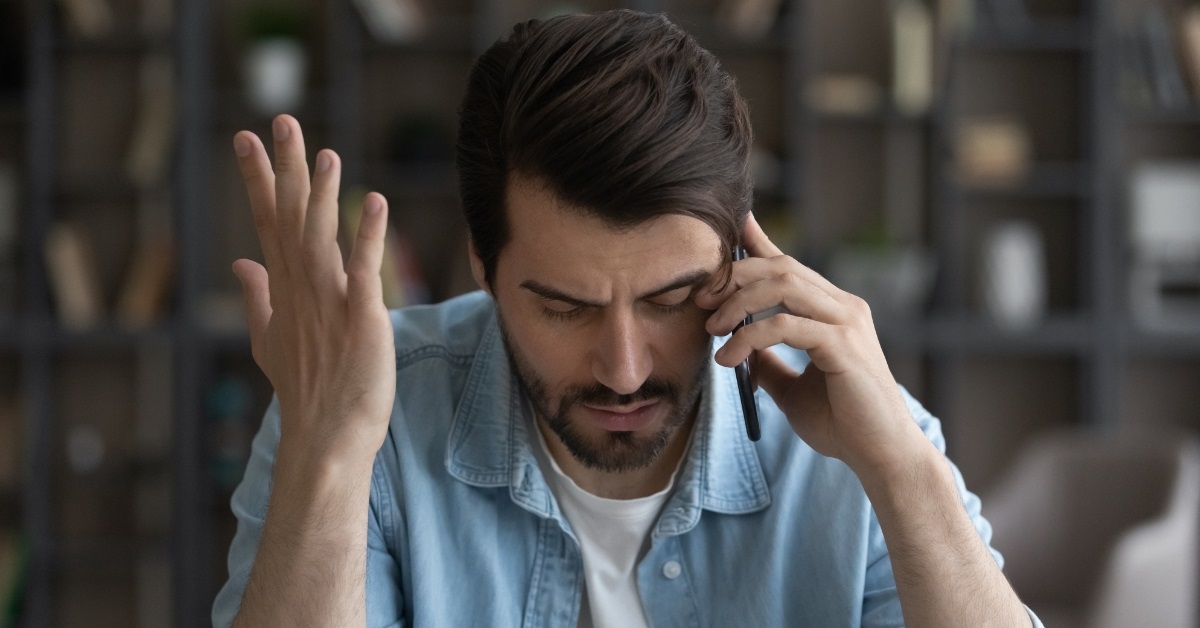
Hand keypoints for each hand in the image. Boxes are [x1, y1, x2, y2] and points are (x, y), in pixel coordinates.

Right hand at [231, 115, 395, 466]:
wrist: (326, 438)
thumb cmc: (306, 390)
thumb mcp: (270, 339)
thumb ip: (257, 297)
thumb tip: (239, 263)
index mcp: (283, 290)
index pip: (267, 223)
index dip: (259, 180)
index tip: (246, 140)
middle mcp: (301, 290)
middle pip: (290, 219)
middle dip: (284, 169)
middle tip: (280, 121)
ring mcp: (329, 303)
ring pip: (321, 237)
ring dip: (323, 195)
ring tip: (325, 153)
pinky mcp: (362, 318)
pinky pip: (364, 270)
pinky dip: (368, 236)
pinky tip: (375, 202)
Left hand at [695, 214, 928, 476]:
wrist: (880, 455)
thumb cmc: (842, 423)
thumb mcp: (791, 389)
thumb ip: (769, 363)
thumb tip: (738, 349)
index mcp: (833, 311)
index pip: (790, 266)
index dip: (757, 244)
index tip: (725, 236)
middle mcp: (843, 307)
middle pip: (782, 266)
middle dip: (735, 276)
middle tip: (701, 300)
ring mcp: (846, 322)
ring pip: (783, 285)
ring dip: (738, 302)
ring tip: (712, 330)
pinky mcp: (843, 345)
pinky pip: (786, 325)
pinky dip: (750, 337)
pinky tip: (729, 358)